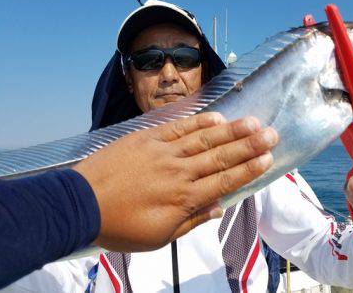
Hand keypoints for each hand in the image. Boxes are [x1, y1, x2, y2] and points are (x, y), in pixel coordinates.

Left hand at [73, 112, 277, 251]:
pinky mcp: (147, 138)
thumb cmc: (120, 225)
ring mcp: (163, 151)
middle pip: (221, 156)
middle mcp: (179, 171)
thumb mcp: (158, 236)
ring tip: (253, 122)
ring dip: (231, 130)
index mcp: (183, 198)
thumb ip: (191, 221)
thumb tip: (218, 208)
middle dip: (249, 145)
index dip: (248, 169)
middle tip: (272, 133)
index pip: (224, 181)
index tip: (268, 159)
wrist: (81, 204)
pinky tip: (217, 117)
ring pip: (204, 139)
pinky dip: (199, 122)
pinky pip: (178, 127)